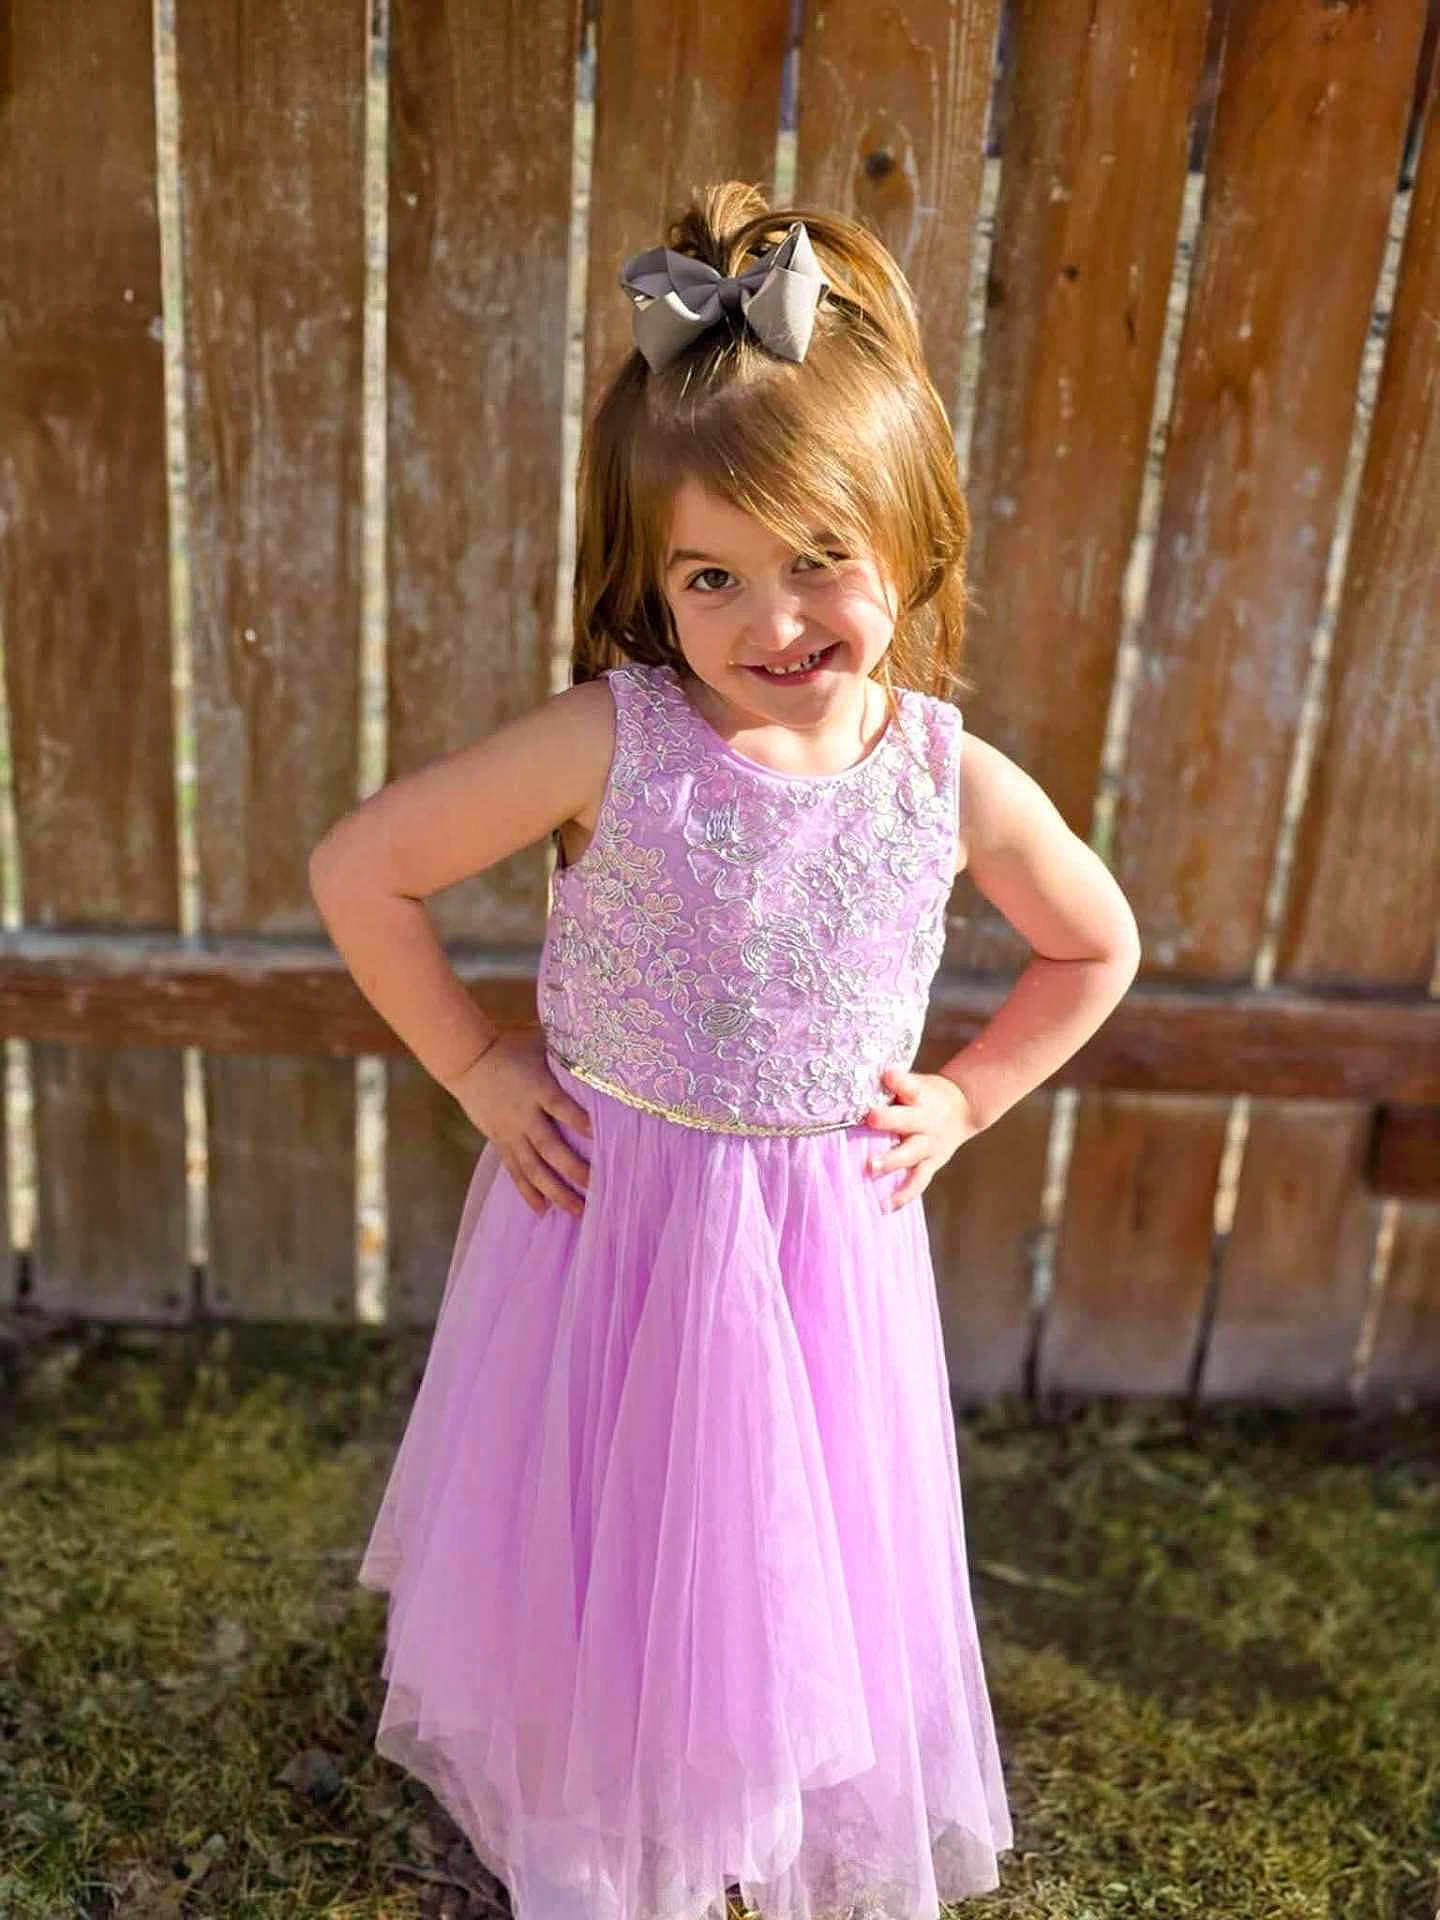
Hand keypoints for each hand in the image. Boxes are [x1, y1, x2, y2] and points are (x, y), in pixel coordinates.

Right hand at [443, 1026, 592, 1217]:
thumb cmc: (512, 1048)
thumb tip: (604, 1060)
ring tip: (578, 1210)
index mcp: (537, 1088)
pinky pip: (516, 1171)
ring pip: (533, 1168)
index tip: (601, 1137)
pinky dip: (529, 1192)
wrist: (467, 1060)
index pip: (560, 1107)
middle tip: (598, 1188)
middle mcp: (524, 1115)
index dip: (579, 1121)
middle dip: (574, 1170)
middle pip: (550, 1147)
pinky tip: (544, 1210)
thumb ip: (568, 1058)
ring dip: (556, 1191)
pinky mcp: (501, 1142)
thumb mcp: (541, 1046)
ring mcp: (511, 1132)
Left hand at [864, 1064, 979, 1210]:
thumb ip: (890, 1088)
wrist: (963, 1108)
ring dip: (892, 1161)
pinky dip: (902, 1196)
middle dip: (890, 1120)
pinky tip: (883, 1206)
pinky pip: (917, 1181)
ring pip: (911, 1153)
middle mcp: (925, 1119)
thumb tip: (850, 1085)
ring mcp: (929, 1144)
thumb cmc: (922, 1094)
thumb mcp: (914, 1083)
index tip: (887, 1074)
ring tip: (871, 1168)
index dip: (899, 1080)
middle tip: (871, 1118)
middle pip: (908, 1119)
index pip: (910, 1085)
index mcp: (919, 1095)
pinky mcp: (931, 1164)